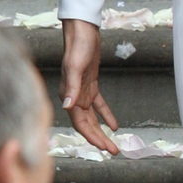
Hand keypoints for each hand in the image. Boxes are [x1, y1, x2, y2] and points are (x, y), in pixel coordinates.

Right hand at [61, 19, 118, 152]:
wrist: (83, 31)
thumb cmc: (77, 47)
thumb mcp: (76, 66)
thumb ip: (71, 87)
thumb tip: (67, 106)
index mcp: (69, 96)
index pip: (80, 124)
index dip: (91, 137)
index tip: (104, 147)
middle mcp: (74, 98)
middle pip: (87, 125)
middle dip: (99, 139)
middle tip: (114, 151)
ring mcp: (82, 92)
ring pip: (93, 118)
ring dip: (102, 131)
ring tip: (113, 144)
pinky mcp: (91, 85)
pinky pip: (99, 105)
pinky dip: (106, 115)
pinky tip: (115, 125)